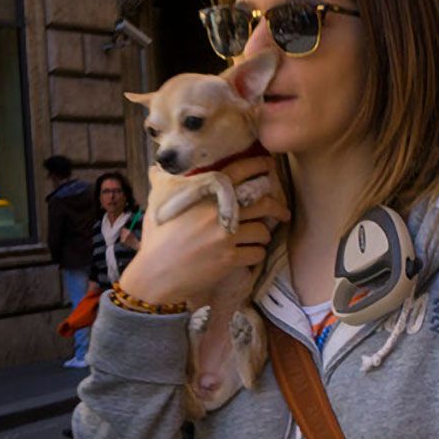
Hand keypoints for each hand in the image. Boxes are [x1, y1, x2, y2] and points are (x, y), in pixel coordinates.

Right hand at [124, 153, 277, 307]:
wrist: (156, 273)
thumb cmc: (156, 237)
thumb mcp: (157, 203)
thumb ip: (162, 182)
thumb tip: (156, 167)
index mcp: (203, 194)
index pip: (237, 172)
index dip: (258, 165)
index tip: (269, 165)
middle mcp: (218, 211)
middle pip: (261, 201)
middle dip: (277, 206)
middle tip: (282, 210)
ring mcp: (225, 236)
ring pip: (262, 229)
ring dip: (264, 233)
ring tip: (258, 237)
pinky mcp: (230, 258)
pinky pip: (257, 252)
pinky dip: (256, 253)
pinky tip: (249, 254)